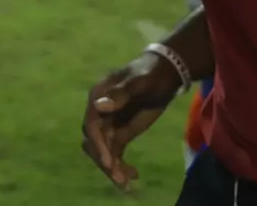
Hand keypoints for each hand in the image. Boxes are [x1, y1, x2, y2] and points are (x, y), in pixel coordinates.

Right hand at [81, 52, 181, 189]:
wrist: (164, 73)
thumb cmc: (150, 74)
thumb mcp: (139, 83)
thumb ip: (120, 94)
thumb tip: (98, 106)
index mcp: (98, 97)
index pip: (91, 125)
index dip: (98, 144)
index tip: (109, 162)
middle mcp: (99, 112)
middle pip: (93, 141)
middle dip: (104, 160)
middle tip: (120, 178)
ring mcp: (109, 123)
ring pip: (103, 149)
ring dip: (111, 167)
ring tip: (126, 182)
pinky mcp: (120, 132)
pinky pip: (115, 152)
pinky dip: (120, 165)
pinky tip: (134, 175)